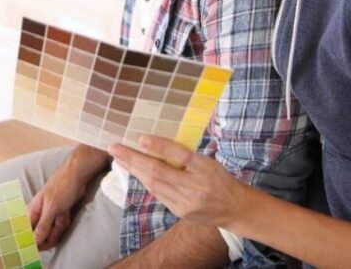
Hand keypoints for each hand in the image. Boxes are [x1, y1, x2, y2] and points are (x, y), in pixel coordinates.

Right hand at [28, 164, 88, 249]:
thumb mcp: (51, 208)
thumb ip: (42, 226)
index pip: (25, 234)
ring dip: (58, 229)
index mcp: (31, 212)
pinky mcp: (58, 218)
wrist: (78, 177)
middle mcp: (38, 217)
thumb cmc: (61, 186)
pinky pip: (59, 229)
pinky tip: (66, 214)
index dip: (29, 243)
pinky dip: (64, 224)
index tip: (36, 248)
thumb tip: (33, 243)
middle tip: (56, 226)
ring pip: (50, 235)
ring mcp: (48, 218)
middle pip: (38, 238)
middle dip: (49, 235)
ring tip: (62, 215)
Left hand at [109, 135, 247, 230]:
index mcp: (206, 168)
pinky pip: (158, 194)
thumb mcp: (209, 161)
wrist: (235, 209)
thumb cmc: (220, 179)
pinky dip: (145, 182)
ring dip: (134, 170)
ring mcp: (186, 202)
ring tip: (119, 158)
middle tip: (115, 148)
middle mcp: (195, 186)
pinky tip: (135, 172)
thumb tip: (156, 144)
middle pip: (160, 171)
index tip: (141, 137)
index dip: (161, 146)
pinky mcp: (180, 212)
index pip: (181, 155)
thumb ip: (185, 155)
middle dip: (134, 159)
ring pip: (155, 184)